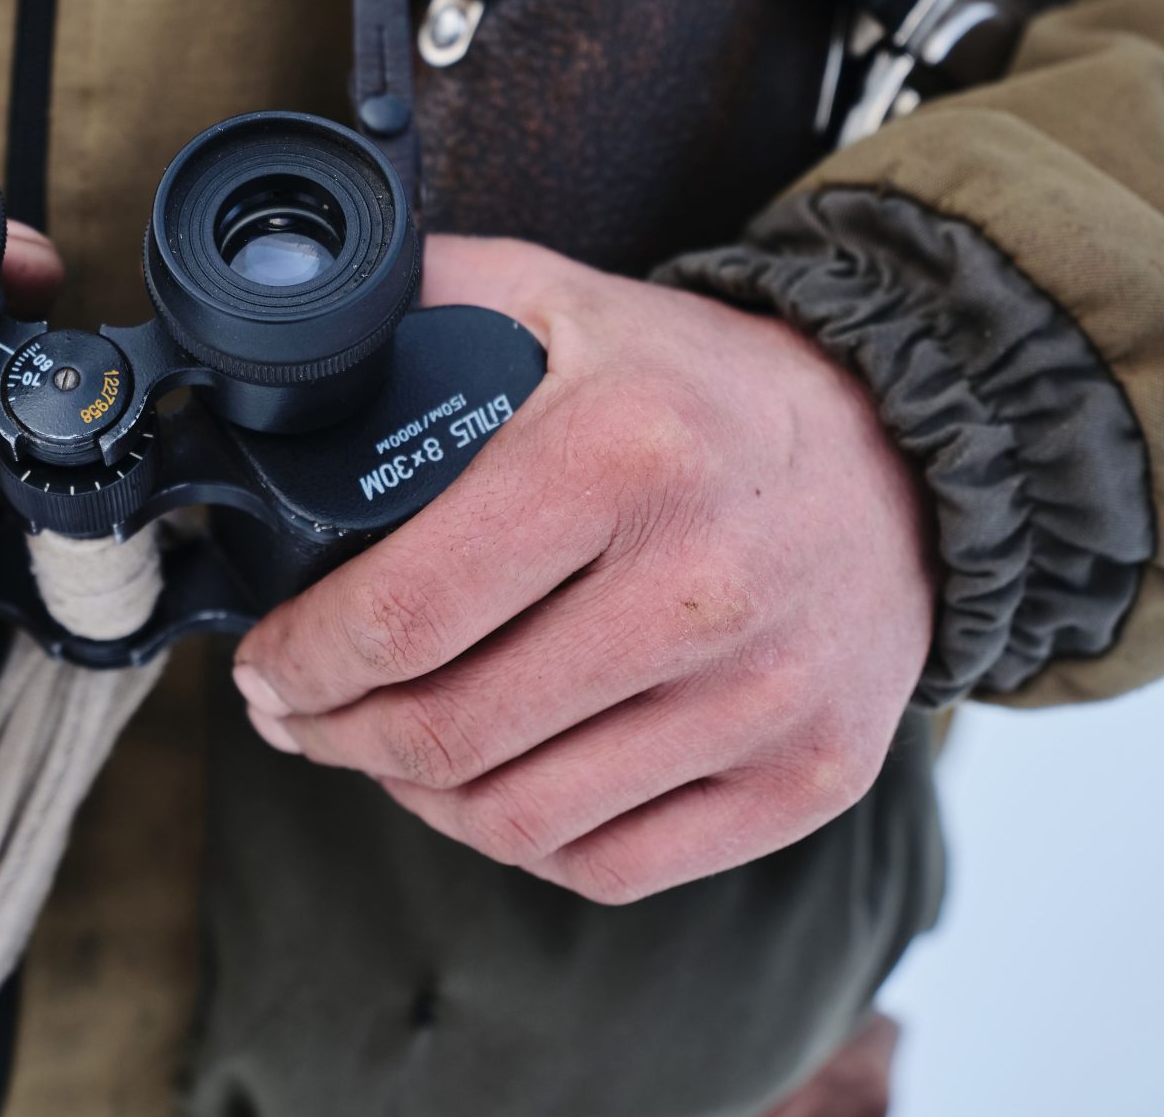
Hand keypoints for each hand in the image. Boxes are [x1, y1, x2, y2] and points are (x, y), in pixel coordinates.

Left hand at [233, 235, 933, 903]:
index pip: (410, 612)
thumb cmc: (690, 381)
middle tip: (294, 714)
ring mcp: (767, 696)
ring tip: (375, 751)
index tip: (263, 666)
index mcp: (620, 455)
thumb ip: (418, 300)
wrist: (900, 450)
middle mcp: (704, 585)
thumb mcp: (552, 296)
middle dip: (334, 735)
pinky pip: (613, 867)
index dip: (305, 660)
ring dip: (412, 798)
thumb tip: (281, 325)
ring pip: (518, 818)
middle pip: (451, 732)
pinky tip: (480, 789)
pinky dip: (519, 842)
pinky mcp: (810, 778)